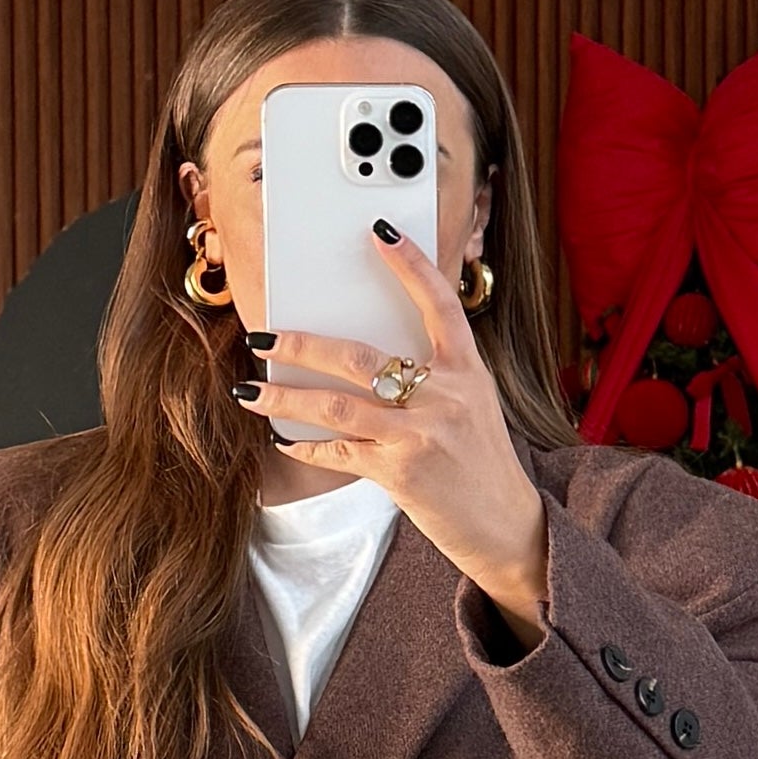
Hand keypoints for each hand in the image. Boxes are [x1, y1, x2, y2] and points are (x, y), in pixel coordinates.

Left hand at [238, 225, 550, 641]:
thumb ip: (431, 377)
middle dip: (303, 345)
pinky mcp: (401, 473)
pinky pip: (340, 452)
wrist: (506, 525)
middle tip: (265, 335)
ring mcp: (421, 434)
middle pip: (361, 357)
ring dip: (286, 397)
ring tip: (251, 390)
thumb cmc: (481, 462)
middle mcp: (445, 396)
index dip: (411, 266)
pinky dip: (307, 446)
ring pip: (338, 405)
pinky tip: (283, 439)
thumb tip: (364, 356)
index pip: (439, 305)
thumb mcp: (471, 406)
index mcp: (466, 371)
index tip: (380, 233)